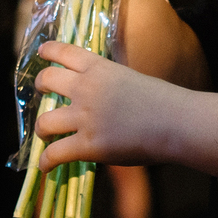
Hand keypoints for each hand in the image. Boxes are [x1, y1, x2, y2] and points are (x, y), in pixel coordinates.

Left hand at [33, 40, 185, 168]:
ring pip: (44, 121)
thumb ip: (109, 85)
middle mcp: (86, 88)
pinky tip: (46, 166)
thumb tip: (97, 102)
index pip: (64, 52)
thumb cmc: (163, 103)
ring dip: (41, 129)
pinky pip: (54, 154)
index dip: (48, 51)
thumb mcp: (131, 80)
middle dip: (41, 88)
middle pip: (47, 80)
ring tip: (45, 135)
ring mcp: (85, 117)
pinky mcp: (88, 145)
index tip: (42, 52)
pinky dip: (46, 162)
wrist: (176, 122)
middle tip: (45, 95)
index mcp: (99, 68)